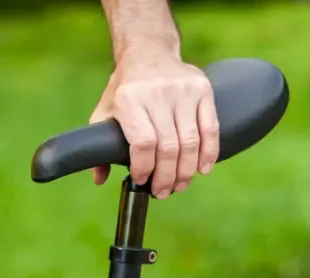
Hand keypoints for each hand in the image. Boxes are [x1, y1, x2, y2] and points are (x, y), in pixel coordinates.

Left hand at [89, 51, 219, 198]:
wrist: (150, 53)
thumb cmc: (126, 89)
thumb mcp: (105, 110)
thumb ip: (99, 144)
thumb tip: (99, 179)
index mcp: (129, 99)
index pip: (143, 143)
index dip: (145, 168)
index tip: (142, 180)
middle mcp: (157, 93)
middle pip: (168, 147)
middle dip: (166, 177)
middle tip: (163, 192)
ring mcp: (183, 90)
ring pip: (190, 142)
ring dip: (186, 171)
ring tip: (180, 185)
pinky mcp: (202, 89)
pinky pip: (210, 128)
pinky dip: (209, 153)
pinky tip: (203, 169)